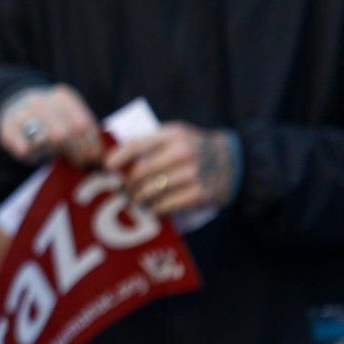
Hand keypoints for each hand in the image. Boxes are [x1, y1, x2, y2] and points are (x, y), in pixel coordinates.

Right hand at [0, 85, 102, 167]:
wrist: (14, 108)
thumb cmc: (48, 120)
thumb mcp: (66, 116)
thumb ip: (80, 130)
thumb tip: (99, 156)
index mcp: (62, 96)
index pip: (82, 123)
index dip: (91, 144)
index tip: (95, 158)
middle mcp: (42, 101)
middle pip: (66, 132)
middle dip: (76, 152)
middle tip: (82, 164)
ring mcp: (23, 114)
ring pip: (47, 138)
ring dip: (57, 153)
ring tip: (64, 162)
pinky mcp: (7, 129)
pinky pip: (24, 146)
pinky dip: (31, 153)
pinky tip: (35, 155)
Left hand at [104, 123, 238, 214]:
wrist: (236, 161)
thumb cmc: (196, 148)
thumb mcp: (178, 136)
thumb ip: (151, 142)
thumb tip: (114, 156)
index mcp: (173, 134)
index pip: (137, 144)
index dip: (118, 157)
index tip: (107, 167)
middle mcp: (182, 152)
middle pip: (140, 173)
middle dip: (127, 184)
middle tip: (123, 190)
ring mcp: (192, 174)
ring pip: (150, 192)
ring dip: (138, 199)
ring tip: (136, 200)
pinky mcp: (199, 194)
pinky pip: (164, 206)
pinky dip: (154, 209)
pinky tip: (153, 208)